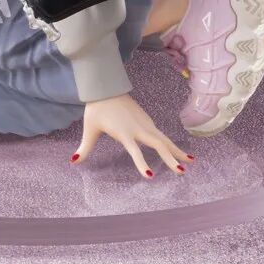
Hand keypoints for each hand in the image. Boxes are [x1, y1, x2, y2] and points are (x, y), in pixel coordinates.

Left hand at [71, 92, 194, 178]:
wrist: (106, 87)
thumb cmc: (97, 108)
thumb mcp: (89, 128)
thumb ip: (84, 148)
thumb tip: (73, 162)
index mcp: (124, 132)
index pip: (135, 151)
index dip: (141, 164)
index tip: (150, 176)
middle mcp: (138, 128)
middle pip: (158, 144)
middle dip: (171, 158)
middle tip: (182, 172)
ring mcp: (144, 123)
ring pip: (163, 139)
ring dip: (176, 151)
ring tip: (189, 163)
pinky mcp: (146, 120)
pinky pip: (161, 134)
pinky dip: (170, 144)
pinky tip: (177, 152)